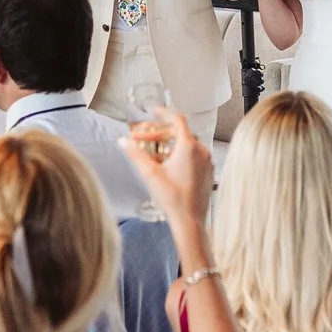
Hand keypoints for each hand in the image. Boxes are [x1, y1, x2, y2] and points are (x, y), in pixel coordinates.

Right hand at [122, 109, 211, 226]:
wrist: (190, 221)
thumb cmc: (172, 198)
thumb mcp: (150, 174)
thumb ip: (135, 154)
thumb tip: (123, 142)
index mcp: (188, 147)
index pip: (177, 120)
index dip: (164, 113)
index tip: (154, 111)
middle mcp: (201, 150)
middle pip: (179, 133)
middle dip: (160, 134)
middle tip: (144, 138)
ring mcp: (207, 161)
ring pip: (187, 145)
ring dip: (169, 146)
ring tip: (152, 154)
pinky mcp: (208, 171)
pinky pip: (194, 156)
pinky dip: (180, 155)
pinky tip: (167, 166)